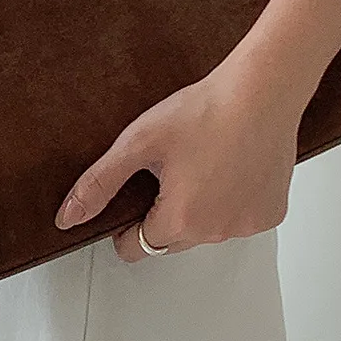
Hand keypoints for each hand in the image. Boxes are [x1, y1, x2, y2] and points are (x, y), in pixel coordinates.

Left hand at [54, 61, 302, 260]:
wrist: (261, 91)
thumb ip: (100, 183)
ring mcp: (247, 226)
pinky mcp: (271, 214)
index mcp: (180, 221)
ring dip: (198, 211)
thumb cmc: (205, 111)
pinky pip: (240, 219)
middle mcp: (216, 232)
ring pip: (207, 231)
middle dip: (163, 216)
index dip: (126, 227)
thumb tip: (68, 217)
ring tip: (200, 165)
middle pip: (171, 243)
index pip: (137, 248)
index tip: (133, 200)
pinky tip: (229, 169)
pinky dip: (232, 203)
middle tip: (169, 172)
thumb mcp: (137, 144)